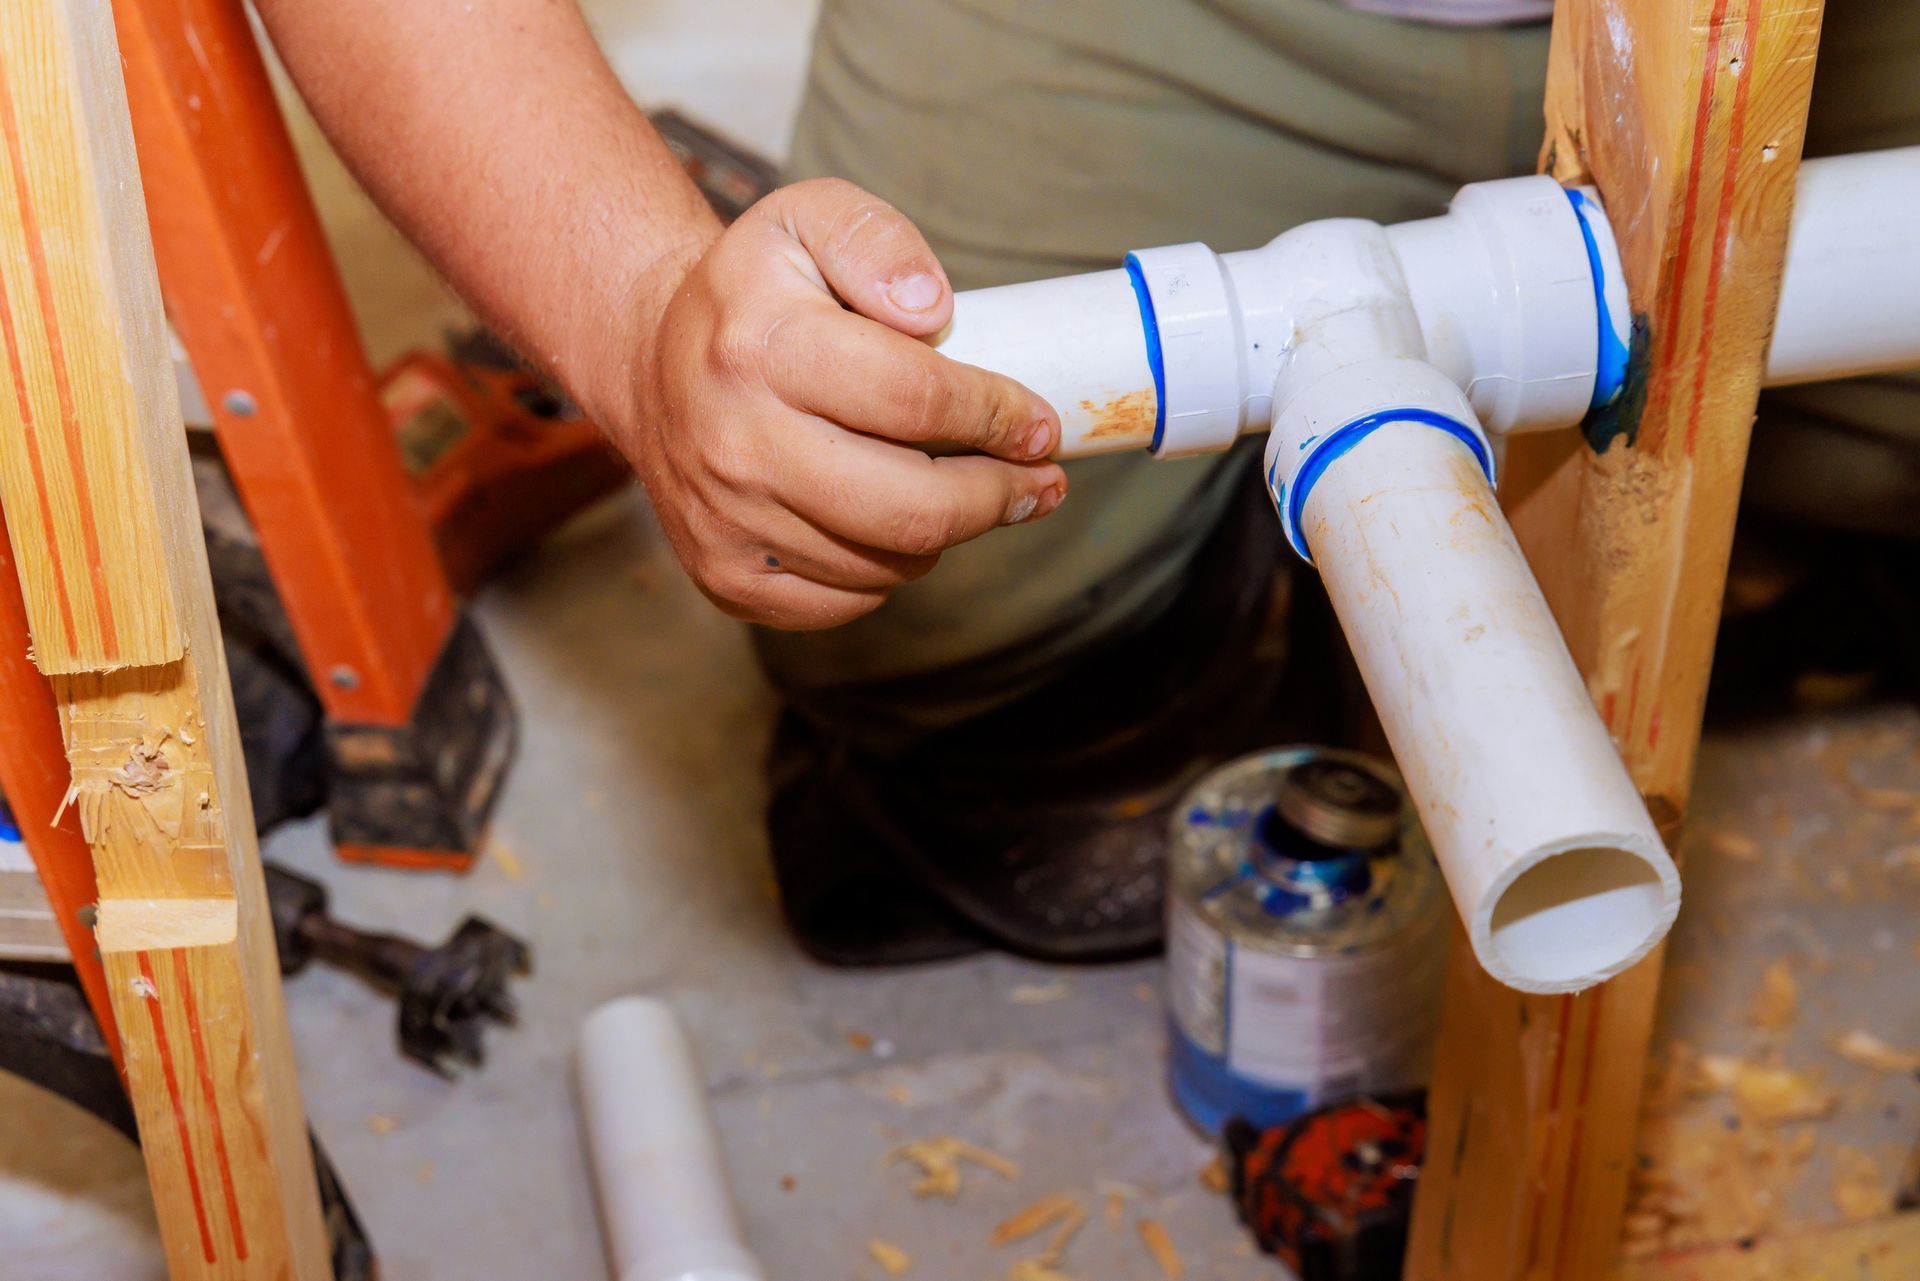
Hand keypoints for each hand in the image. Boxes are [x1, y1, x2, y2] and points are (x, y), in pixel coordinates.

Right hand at [606, 178, 1067, 628]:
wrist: (650, 365)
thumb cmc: (753, 294)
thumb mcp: (805, 220)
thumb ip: (876, 241)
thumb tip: (932, 309)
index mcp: (762, 347)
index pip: (915, 398)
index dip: (997, 417)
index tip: (1040, 425)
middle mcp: (737, 442)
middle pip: (911, 507)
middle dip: (996, 498)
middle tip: (1037, 481)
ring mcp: (726, 521)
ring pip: (886, 564)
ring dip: (944, 533)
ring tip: (960, 491)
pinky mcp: (725, 576)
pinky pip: (844, 601)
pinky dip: (885, 570)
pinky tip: (887, 524)